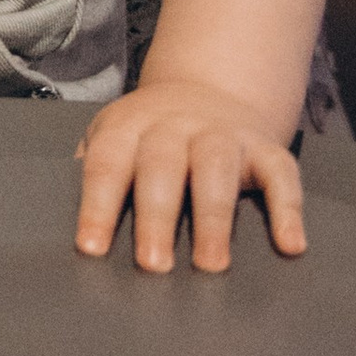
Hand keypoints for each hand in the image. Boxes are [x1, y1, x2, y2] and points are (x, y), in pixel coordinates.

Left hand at [74, 77, 306, 273]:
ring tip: (210, 265)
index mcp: (129, 126)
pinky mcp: (266, 147)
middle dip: (156, 216)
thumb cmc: (150, 136)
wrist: (209, 89)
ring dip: (213, 217)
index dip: (97, 205)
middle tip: (152, 266)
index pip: (108, 164)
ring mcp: (223, 134)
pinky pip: (281, 174)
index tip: (91, 249)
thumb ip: (94, 173)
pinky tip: (290, 245)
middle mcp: (176, 125)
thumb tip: (66, 228)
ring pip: (216, 168)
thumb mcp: (114, 139)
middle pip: (162, 166)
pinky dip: (288, 209)